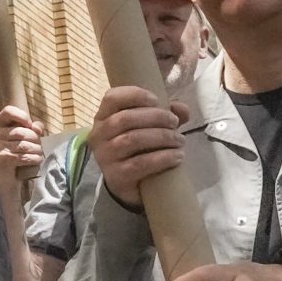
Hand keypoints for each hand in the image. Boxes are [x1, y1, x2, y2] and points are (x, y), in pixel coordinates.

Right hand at [0, 105, 44, 181]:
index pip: (8, 111)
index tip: (30, 126)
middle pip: (21, 131)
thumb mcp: (25, 136)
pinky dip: (34, 158)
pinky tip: (37, 160)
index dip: (22, 116)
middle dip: (35, 139)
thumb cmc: (17, 153)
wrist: (7, 178)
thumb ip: (34, 128)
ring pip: (24, 145)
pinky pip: (23, 157)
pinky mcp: (1, 160)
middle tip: (40, 145)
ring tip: (40, 153)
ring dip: (37, 150)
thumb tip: (37, 127)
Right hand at [88, 86, 188, 207]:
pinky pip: (140, 164)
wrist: (128, 185)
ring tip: (179, 140)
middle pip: (125, 118)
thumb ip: (166, 114)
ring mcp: (105, 156)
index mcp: (103, 117)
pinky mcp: (116, 176)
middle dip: (155, 117)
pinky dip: (162, 158)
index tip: (157, 100)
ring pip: (132, 139)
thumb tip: (182, 109)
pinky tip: (177, 156)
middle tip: (174, 122)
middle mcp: (99, 135)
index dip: (135, 95)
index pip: (112, 98)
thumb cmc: (138, 148)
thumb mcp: (148, 127)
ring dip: (161, 137)